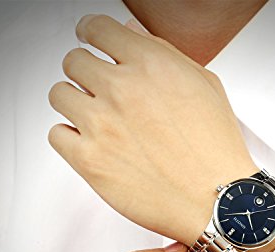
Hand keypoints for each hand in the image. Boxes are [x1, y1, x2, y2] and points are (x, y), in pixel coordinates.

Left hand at [48, 14, 258, 246]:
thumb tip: (131, 35)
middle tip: (99, 89)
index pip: (98, 28)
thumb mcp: (205, 87)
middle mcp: (121, 90)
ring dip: (74, 102)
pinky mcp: (90, 161)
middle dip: (85, 72)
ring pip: (59, 94)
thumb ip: (165, 55)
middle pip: (74, 61)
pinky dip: (69, 137)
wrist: (217, 201)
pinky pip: (56, 134)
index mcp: (150, 65)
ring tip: (96, 120)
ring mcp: (101, 125)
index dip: (91, 33)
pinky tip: (91, 144)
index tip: (90, 41)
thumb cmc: (216, 150)